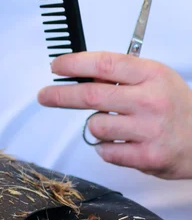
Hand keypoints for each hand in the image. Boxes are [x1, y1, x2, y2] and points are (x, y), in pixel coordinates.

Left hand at [37, 51, 191, 179]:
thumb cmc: (174, 105)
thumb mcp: (153, 77)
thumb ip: (118, 73)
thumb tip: (77, 71)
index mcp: (150, 75)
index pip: (104, 63)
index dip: (74, 64)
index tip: (56, 66)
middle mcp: (149, 100)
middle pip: (91, 95)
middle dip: (60, 95)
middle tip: (44, 95)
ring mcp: (149, 130)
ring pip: (95, 126)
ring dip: (95, 125)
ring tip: (113, 124)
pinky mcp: (147, 156)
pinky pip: (105, 151)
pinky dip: (105, 147)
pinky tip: (121, 142)